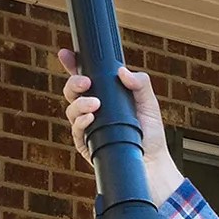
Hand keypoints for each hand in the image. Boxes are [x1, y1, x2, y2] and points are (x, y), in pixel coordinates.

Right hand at [57, 49, 184, 202]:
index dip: (73, 64)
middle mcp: (92, 110)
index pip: (85, 77)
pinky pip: (76, 130)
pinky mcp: (86, 144)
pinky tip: (91, 118)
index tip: (66, 54)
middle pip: (72, 91)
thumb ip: (140, 84)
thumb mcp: (149, 104)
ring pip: (71, 109)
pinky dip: (81, 122)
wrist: (152, 164)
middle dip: (73, 82)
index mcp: (105, 96)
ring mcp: (87, 127)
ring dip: (80, 103)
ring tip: (95, 104)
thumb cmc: (151, 134)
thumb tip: (122, 71)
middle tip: (86, 82)